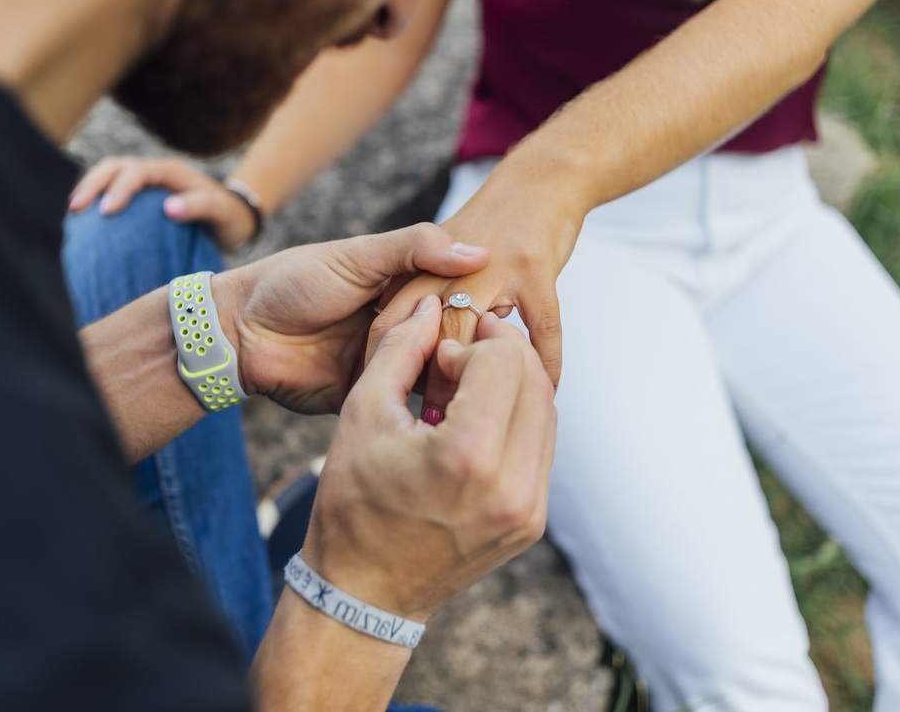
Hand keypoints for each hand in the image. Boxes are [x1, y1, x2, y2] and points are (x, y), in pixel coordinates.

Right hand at [67, 156, 257, 248]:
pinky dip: (96, 201)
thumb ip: (201, 206)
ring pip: (109, 175)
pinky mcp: (139, 197)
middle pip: (115, 167)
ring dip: (89, 188)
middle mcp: (154, 172)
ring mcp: (145, 183)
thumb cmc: (228, 217)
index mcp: (171, 172)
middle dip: (93, 184)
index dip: (120, 188)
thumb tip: (170, 208)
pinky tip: (83, 222)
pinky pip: (112, 192)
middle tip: (76, 209)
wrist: (232, 219)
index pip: (138, 172)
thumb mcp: (222, 212)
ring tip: (73, 212)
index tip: (106, 212)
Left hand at [210, 223, 488, 414]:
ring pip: (435, 373)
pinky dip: (422, 406)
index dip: (482, 301)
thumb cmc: (293, 283)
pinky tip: (447, 409)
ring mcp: (388, 363)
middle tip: (490, 353)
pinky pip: (404, 405)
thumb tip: (480, 252)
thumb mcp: (357, 256)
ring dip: (451, 377)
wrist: (240, 332)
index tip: (505, 310)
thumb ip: (415, 248)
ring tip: (474, 383)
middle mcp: (403, 325)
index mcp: (404, 287)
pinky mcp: (371, 397)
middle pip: (453, 338)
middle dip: (470, 345)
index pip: (459, 294)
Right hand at [302, 299, 556, 620]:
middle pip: (536, 381)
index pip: (504, 360)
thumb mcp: (362, 414)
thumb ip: (399, 349)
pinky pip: (541, 449)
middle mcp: (510, 485)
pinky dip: (518, 421)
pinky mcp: (531, 522)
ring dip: (515, 385)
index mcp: (466, 455)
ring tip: (468, 389)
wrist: (365, 592)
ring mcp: (528, 509)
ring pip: (547, 413)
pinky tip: (479, 421)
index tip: (441, 353)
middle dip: (502, 354)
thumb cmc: (352, 503)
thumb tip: (430, 306)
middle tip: (462, 355)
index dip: (475, 341)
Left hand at [369, 174, 583, 417]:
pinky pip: (540, 328)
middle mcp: (443, 270)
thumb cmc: (491, 227)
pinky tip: (546, 389)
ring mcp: (489, 269)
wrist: (540, 179)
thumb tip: (406, 370)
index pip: (390, 335)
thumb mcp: (441, 260)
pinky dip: (545, 362)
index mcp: (412, 274)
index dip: (392, 379)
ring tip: (483, 421)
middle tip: (438, 434)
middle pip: (427, 341)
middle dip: (430, 390)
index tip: (403, 420)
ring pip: (474, 338)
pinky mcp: (532, 266)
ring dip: (478, 383)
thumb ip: (414, 306)